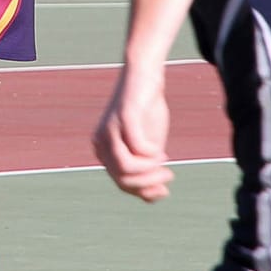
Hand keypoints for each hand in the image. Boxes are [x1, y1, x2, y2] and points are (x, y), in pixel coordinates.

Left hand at [94, 63, 171, 200]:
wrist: (146, 74)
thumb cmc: (148, 110)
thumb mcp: (149, 145)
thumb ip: (148, 167)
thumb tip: (154, 196)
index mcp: (104, 151)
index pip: (121, 183)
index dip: (143, 191)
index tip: (164, 190)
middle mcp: (101, 142)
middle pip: (123, 179)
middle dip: (149, 183)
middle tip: (169, 175)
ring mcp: (110, 130)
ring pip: (126, 168)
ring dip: (150, 171)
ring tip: (165, 165)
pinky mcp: (124, 117)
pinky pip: (135, 147)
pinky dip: (150, 154)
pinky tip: (159, 149)